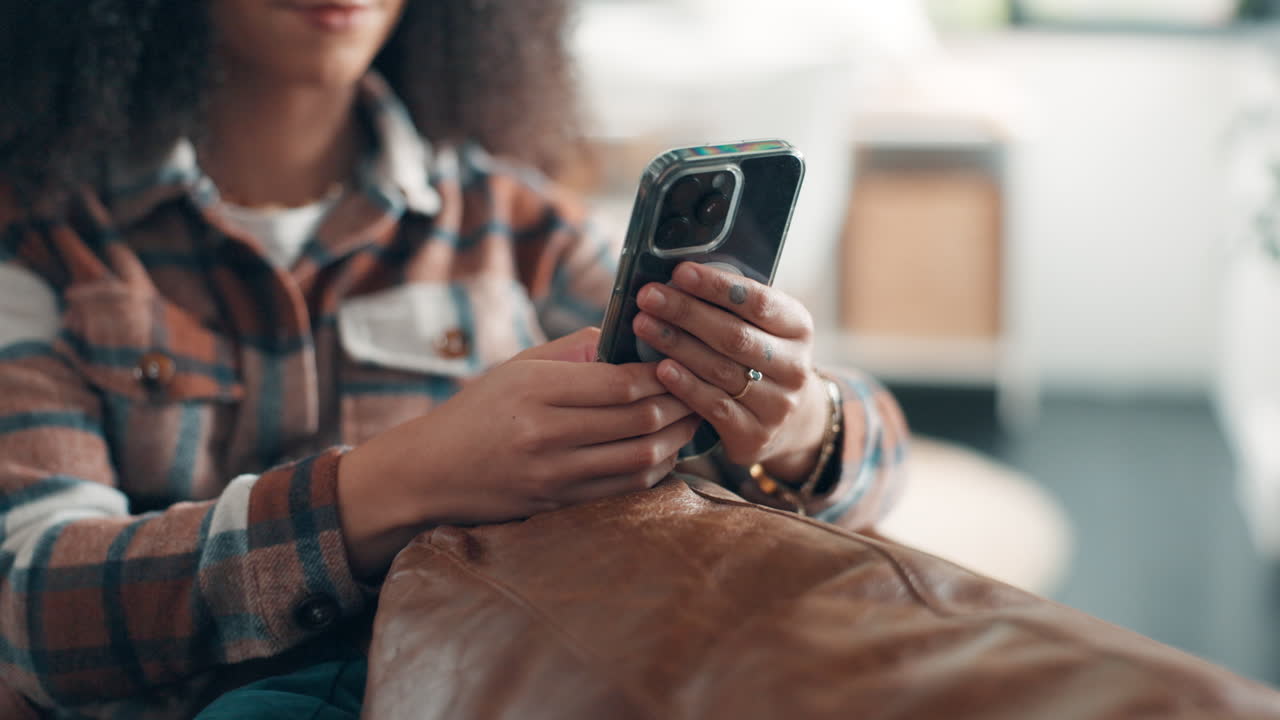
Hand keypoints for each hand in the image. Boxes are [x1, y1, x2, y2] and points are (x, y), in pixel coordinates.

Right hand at [337, 328, 698, 576]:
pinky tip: (666, 450)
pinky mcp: (560, 505)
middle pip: (640, 419)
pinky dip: (655, 468)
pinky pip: (625, 487)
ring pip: (642, 457)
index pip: (620, 382)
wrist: (431, 472)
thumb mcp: (516, 366)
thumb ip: (573, 350)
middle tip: (702, 388)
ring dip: (677, 438)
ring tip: (692, 418)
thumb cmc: (478, 411)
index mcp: (535, 391)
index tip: (681, 360)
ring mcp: (554, 475)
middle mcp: (546, 435)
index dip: (662, 372)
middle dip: (681, 403)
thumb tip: (627, 338)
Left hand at [632, 262, 827, 480]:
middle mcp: (795, 367)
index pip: (758, 301)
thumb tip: (676, 279)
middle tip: (649, 297)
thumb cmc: (758, 358)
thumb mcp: (761, 328)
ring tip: (644, 325)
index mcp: (798, 328)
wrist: (788, 421)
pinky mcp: (756, 435)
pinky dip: (685, 386)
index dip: (717, 286)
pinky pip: (715, 407)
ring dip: (677, 345)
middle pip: (734, 335)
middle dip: (686, 312)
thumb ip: (730, 306)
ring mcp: (778, 404)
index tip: (680, 272)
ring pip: (721, 370)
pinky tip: (660, 369)